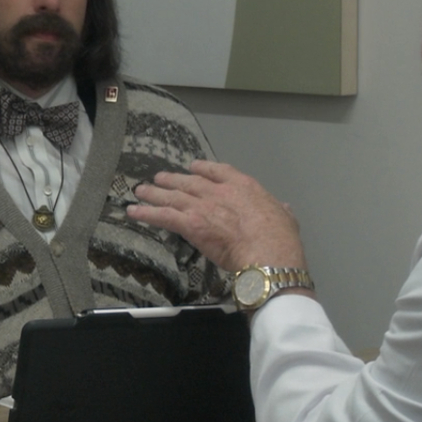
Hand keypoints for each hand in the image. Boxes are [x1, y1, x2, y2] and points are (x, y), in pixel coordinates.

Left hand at [127, 160, 306, 273]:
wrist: (268, 253)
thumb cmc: (280, 240)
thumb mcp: (287, 218)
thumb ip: (281, 210)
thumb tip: (284, 207)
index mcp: (244, 187)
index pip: (219, 171)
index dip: (203, 168)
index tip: (194, 167)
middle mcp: (219, 191)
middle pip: (190, 182)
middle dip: (173, 180)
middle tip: (160, 178)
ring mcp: (202, 206)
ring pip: (173, 196)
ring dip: (154, 193)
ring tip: (141, 190)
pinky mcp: (190, 223)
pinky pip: (163, 216)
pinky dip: (146, 213)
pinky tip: (133, 211)